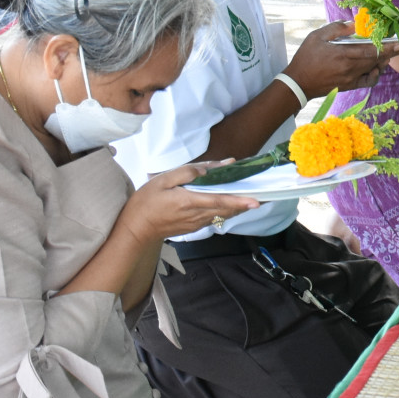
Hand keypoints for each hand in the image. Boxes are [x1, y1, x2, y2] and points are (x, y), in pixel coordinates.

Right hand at [120, 164, 258, 241]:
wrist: (134, 229)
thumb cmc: (146, 202)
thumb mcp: (163, 180)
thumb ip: (189, 172)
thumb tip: (212, 168)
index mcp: (189, 201)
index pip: (219, 201)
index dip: (239, 201)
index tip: (257, 201)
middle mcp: (197, 215)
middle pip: (227, 209)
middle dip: (246, 203)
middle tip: (264, 194)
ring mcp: (196, 223)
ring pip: (223, 215)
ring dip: (238, 207)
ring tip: (252, 196)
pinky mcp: (194, 227)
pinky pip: (215, 217)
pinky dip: (226, 210)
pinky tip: (231, 202)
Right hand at [284, 20, 382, 94]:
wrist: (298, 83)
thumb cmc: (306, 57)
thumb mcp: (317, 36)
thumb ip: (336, 28)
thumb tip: (353, 24)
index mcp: (343, 54)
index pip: (370, 50)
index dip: (387, 47)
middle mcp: (350, 68)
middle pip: (376, 60)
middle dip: (390, 53)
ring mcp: (350, 79)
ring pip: (373, 70)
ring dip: (383, 62)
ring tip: (388, 55)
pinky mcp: (348, 86)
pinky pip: (367, 82)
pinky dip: (375, 75)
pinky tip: (375, 69)